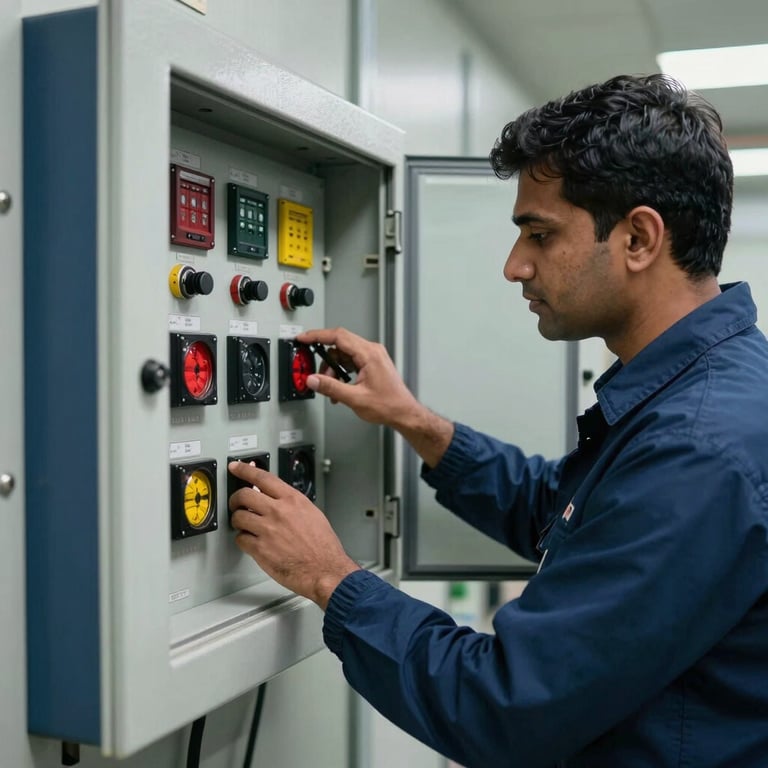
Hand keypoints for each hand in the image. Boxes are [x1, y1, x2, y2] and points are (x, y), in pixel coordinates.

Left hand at [228, 461, 359, 608]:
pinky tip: (251, 542)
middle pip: (243, 495)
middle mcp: (278, 512)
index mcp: (292, 500)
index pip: (262, 477)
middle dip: (236, 499)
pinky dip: (243, 540)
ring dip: (238, 521)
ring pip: (238, 517)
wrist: (325, 569)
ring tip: (245, 526)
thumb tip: (276, 497)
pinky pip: (240, 539)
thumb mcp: (311, 513)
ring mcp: (268, 530)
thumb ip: (291, 503)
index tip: (236, 467)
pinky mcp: (260, 549)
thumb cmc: (323, 545)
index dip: (244, 470)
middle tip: (236, 503)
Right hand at [297, 327, 420, 428]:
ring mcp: (373, 356)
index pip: (338, 336)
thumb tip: (313, 380)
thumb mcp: (355, 398)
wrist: (404, 413)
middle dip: (325, 360)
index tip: (304, 338)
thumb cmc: (389, 405)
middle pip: (339, 345)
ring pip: (343, 355)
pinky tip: (340, 387)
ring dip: (334, 370)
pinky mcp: (372, 363)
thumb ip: (331, 387)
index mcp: (369, 354)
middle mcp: (372, 351)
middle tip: (316, 373)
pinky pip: (351, 361)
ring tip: (331, 388)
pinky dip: (342, 372)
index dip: (318, 336)